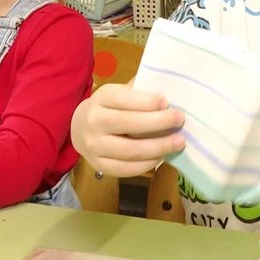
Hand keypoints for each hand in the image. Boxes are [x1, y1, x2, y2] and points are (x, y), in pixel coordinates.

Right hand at [70, 83, 184, 176]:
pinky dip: (147, 164)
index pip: (122, 99)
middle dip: (158, 122)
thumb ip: (139, 92)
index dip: (145, 101)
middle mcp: (94, 121)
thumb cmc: (109, 108)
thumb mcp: (118, 93)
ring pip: (129, 150)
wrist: (79, 129)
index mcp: (101, 98)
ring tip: (178, 142)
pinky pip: (126, 169)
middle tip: (179, 120)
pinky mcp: (99, 166)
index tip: (166, 102)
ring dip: (158, 147)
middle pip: (128, 124)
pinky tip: (161, 156)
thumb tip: (169, 90)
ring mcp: (94, 146)